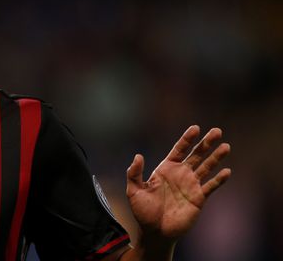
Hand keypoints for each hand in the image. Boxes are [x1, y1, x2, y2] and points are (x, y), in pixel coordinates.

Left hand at [126, 125, 230, 241]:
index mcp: (166, 169)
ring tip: (226, 146)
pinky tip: (227, 171)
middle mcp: (181, 174)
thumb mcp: (134, 190)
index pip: (179, 150)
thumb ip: (134, 173)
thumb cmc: (143, 211)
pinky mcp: (199, 198)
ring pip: (206, 167)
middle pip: (196, 155)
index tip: (195, 128)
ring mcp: (191, 185)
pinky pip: (211, 186)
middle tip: (217, 131)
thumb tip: (138, 156)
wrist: (155, 232)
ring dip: (216, 157)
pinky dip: (219, 179)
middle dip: (206, 143)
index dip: (187, 139)